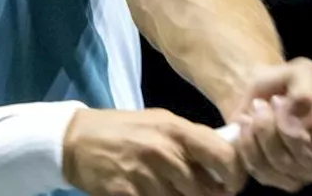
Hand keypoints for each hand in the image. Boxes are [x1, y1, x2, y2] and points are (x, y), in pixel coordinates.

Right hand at [63, 108, 246, 195]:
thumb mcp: (161, 123)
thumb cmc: (124, 130)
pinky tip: (148, 192)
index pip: (223, 154)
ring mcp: (145, 173)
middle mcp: (164, 151)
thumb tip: (224, 159)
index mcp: (176, 130)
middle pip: (204, 188)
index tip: (231, 184)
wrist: (77, 140)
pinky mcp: (126, 192)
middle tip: (197, 191)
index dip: (234, 174)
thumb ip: (191, 140)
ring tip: (167, 188)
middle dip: (206, 195)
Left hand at [227, 58, 311, 192]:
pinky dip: (248, 143)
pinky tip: (247, 124)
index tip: (308, 111)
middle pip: (309, 158)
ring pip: (281, 163)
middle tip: (273, 100)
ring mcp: (304, 173)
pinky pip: (261, 169)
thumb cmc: (288, 83)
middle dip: (284, 125)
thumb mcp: (302, 71)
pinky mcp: (277, 178)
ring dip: (263, 130)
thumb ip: (306, 88)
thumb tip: (299, 113)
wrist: (258, 94)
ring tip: (258, 108)